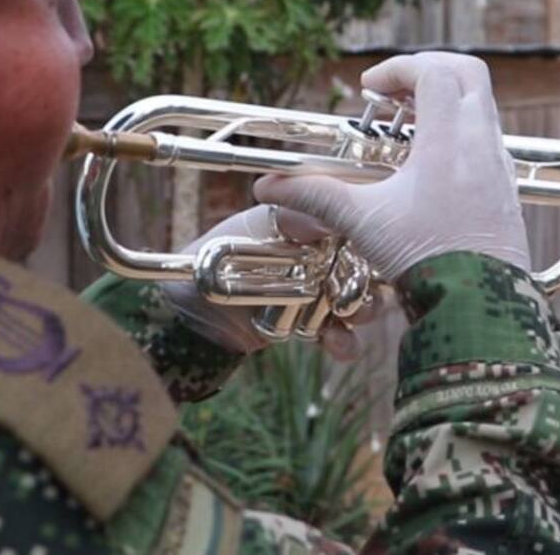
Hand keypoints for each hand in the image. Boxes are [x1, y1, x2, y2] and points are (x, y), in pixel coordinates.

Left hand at [161, 205, 382, 359]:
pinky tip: (336, 343)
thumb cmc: (212, 256)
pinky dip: (344, 342)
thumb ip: (289, 221)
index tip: (371, 240)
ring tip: (351, 313)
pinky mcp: (310, 325)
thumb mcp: (250, 230)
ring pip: (360, 299)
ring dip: (363, 308)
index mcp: (307, 223)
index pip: (351, 224)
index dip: (365, 234)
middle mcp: (318, 255)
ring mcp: (317, 292)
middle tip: (365, 282)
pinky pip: (341, 335)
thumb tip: (328, 216)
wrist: (188, 310)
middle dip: (370, 275)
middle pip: (364, 263)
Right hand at [254, 53, 529, 283]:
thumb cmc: (425, 259)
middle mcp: (481, 143)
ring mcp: (499, 164)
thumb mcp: (362, 221)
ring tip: (405, 123)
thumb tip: (266, 187)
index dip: (398, 68)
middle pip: (467, 72)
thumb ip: (314, 195)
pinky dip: (458, 127)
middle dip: (427, 69)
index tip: (368, 86)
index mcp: (450, 141)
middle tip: (392, 91)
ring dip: (444, 98)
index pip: (433, 72)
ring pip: (480, 103)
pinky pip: (486, 135)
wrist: (478, 307)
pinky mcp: (505, 186)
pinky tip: (428, 159)